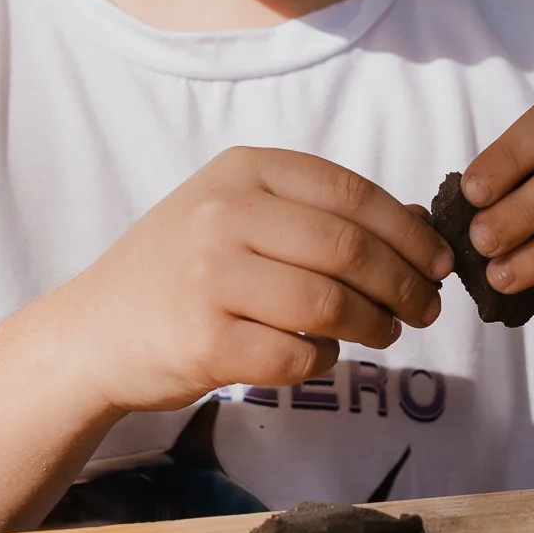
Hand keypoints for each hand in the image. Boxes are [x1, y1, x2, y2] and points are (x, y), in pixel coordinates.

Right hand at [72, 146, 449, 416]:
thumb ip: (314, 213)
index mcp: (241, 172)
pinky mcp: (205, 342)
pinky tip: (319, 354)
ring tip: (385, 332)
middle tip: (426, 308)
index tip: (438, 261)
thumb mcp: (235, 215)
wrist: (94, 332)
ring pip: (331, 303)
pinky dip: (323, 359)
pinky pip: (298, 354)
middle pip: (350, 249)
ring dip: (376, 324)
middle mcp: (224, 215)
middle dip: (405, 284)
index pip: (350, 192)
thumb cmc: (180, 271)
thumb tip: (414, 225)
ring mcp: (211, 278)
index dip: (407, 231)